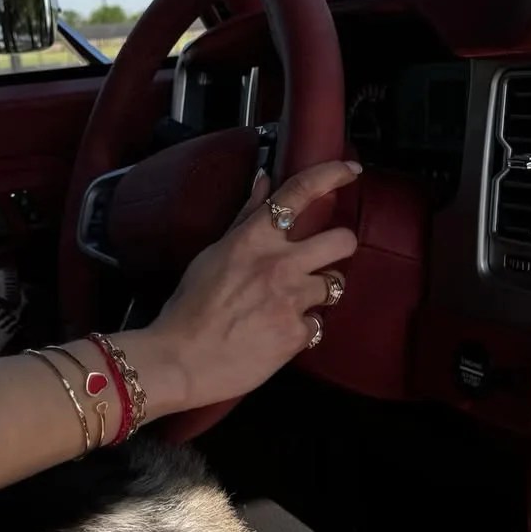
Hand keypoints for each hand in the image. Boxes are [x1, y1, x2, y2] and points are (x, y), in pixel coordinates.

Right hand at [135, 159, 360, 414]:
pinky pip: (317, 325)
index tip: (351, 170)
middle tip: (323, 258)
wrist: (180, 361)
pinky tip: (278, 333)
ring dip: (318, 293)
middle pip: (342, 241)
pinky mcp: (297, 335)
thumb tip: (264, 181)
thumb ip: (245, 217)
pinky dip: (302, 329)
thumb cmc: (189, 308)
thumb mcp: (213, 254)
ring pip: (334, 285)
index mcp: (253, 239)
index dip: (331, 175)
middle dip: (340, 247)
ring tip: (292, 303)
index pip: (300, 193)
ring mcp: (291, 300)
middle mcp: (279, 264)